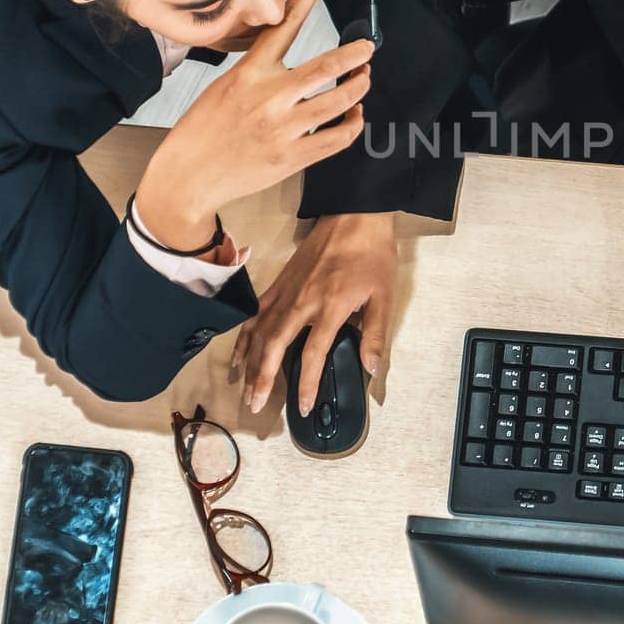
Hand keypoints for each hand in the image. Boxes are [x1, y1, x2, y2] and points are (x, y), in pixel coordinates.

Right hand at [136, 0, 372, 247]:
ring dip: (359, 87)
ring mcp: (284, 128)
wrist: (189, 176)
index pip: (285, 21)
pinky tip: (354, 115)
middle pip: (327, 65)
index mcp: (250, 71)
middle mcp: (269, 96)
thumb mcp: (226, 85)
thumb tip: (296, 60)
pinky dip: (354, 123)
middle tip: (368, 47)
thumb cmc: (205, 128)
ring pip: (341, 101)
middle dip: (356, 54)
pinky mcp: (294, 157)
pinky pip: (339, 137)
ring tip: (364, 80)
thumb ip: (261, 70)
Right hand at [231, 212, 396, 414]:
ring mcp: (286, 291)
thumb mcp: (384, 295)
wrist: (354, 216)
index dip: (308, 384)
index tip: (302, 407)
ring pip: (260, 332)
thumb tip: (370, 368)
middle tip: (255, 406)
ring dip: (250, 362)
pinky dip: (244, 336)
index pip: (313, 354)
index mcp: (331, 306)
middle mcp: (302, 302)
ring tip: (244, 388)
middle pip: (274, 346)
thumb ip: (374, 334)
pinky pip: (255, 313)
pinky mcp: (279, 283)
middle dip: (262, 378)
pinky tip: (239, 354)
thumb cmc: (372, 255)